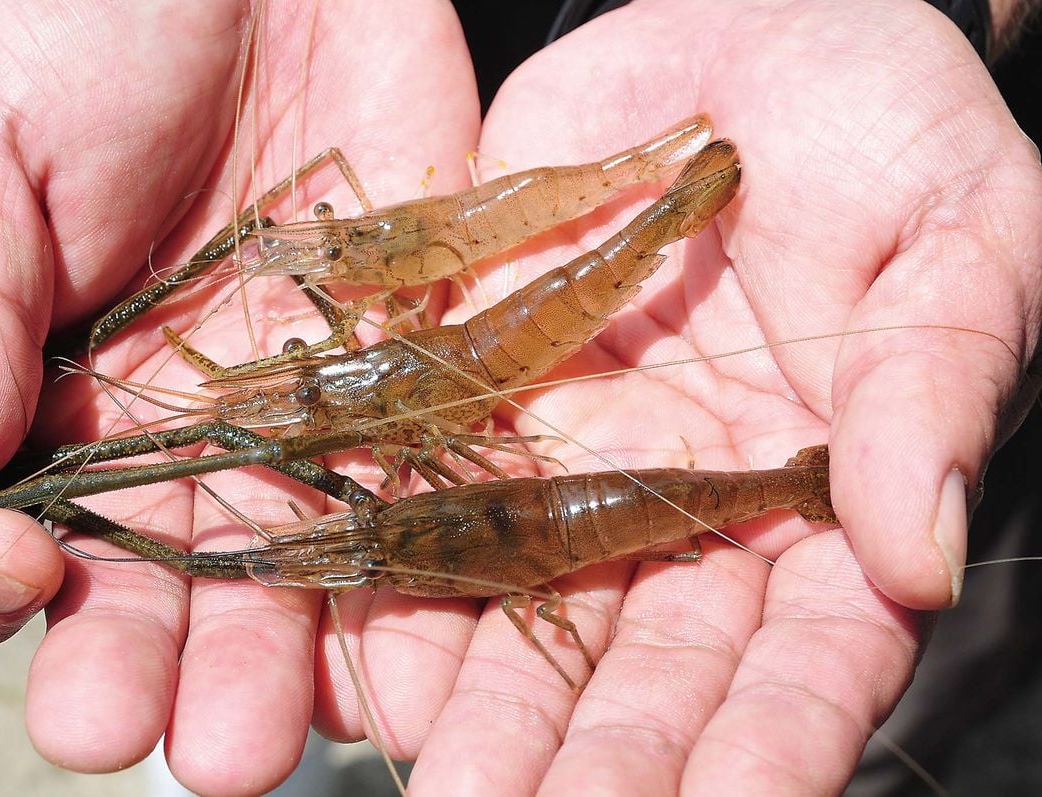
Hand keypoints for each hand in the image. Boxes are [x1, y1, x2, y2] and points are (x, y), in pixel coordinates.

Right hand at [0, 0, 480, 792]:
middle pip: (167, 587)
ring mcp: (302, 412)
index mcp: (53, 393)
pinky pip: (418, 481)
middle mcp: (178, 432)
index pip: (8, 530)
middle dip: (168, 673)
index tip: (4, 577)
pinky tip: (421, 639)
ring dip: (295, 661)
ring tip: (285, 743)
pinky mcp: (408, 372)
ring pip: (295, 566)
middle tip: (186, 752)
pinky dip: (422, 562)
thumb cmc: (97, 27)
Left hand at [394, 1, 1038, 792]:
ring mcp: (577, 454)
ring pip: (527, 605)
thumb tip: (920, 557)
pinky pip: (434, 491)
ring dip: (483, 698)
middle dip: (592, 756)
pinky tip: (365, 651)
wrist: (749, 28)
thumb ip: (934, 392)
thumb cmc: (886, 121)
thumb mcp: (956, 234)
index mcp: (818, 494)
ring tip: (443, 780)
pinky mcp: (484, 388)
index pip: (801, 657)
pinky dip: (400, 570)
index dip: (764, 744)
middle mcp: (686, 503)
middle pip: (643, 662)